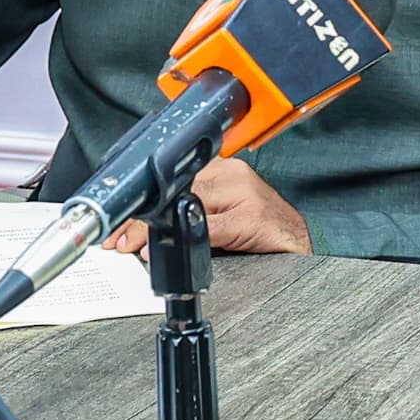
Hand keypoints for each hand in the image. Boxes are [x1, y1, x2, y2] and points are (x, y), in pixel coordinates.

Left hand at [104, 156, 309, 257]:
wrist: (300, 243)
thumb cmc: (263, 230)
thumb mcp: (223, 212)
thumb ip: (193, 211)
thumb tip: (148, 230)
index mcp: (226, 169)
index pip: (174, 181)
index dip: (144, 204)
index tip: (122, 223)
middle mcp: (235, 175)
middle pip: (177, 191)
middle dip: (142, 219)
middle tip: (119, 240)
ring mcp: (245, 195)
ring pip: (187, 206)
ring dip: (153, 229)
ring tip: (133, 246)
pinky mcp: (251, 217)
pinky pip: (208, 227)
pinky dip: (182, 239)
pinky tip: (162, 250)